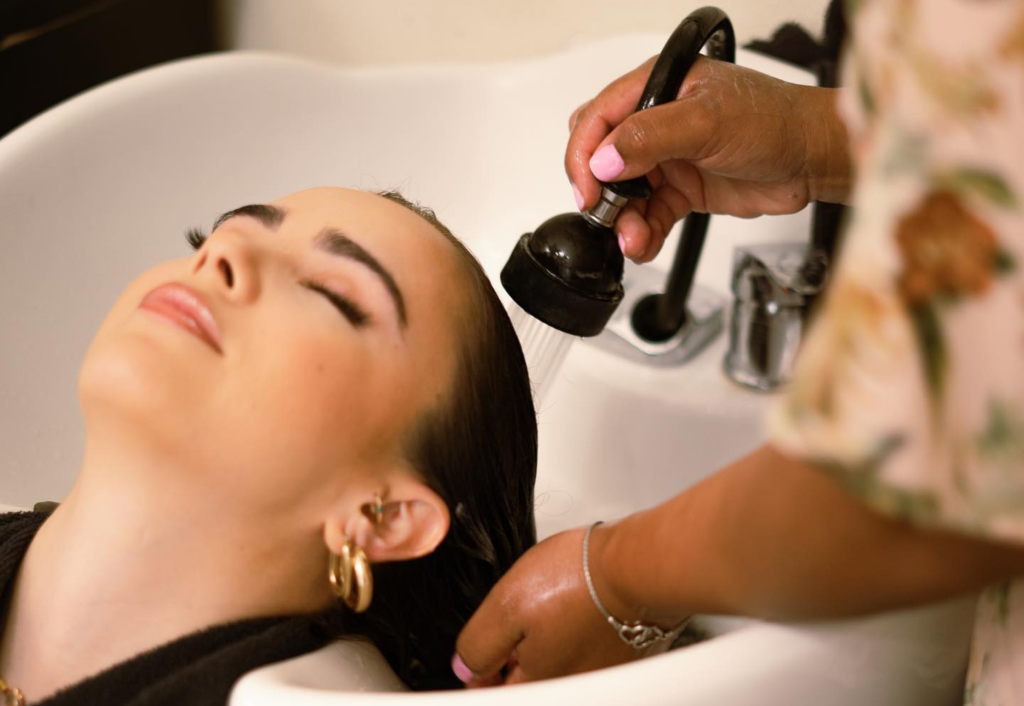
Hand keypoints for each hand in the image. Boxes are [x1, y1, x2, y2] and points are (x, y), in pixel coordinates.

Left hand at [452, 525, 678, 685]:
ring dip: (548, 644)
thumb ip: (479, 644)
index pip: (496, 693)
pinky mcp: (626, 660)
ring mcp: (602, 679)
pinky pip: (588, 656)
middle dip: (516, 655)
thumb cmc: (581, 580)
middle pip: (529, 682)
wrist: (641, 564)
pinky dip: (578, 636)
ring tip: (553, 605)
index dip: (482, 668)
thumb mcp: (507, 604)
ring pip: (559, 668)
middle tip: (520, 616)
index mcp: (541, 685)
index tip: (485, 644)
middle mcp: (574, 689)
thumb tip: (467, 667)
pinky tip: (579, 606)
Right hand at [566, 55, 849, 262]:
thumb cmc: (774, 122)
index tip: (588, 190)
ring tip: (634, 238)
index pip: (597, 119)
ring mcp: (668, 157)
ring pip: (623, 194)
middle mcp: (656, 121)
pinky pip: (648, 216)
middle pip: (602, 160)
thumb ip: (650, 137)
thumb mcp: (707, 122)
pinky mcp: (682, 189)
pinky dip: (643, 233)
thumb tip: (603, 159)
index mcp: (656, 87)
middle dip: (600, 193)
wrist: (812, 160)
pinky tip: (645, 243)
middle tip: (608, 216)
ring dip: (623, 220)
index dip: (584, 156)